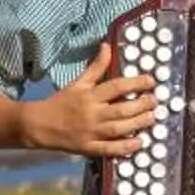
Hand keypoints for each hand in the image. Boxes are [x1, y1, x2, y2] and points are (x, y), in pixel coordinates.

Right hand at [23, 43, 160, 158]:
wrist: (39, 125)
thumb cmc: (61, 102)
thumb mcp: (78, 82)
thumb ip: (96, 66)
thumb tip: (107, 45)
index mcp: (89, 95)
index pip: (116, 87)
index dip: (136, 83)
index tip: (151, 81)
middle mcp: (92, 114)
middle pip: (121, 109)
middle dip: (141, 105)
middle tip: (155, 101)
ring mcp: (90, 133)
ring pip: (118, 129)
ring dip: (138, 124)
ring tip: (151, 118)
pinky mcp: (88, 148)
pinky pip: (109, 149)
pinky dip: (125, 147)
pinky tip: (139, 143)